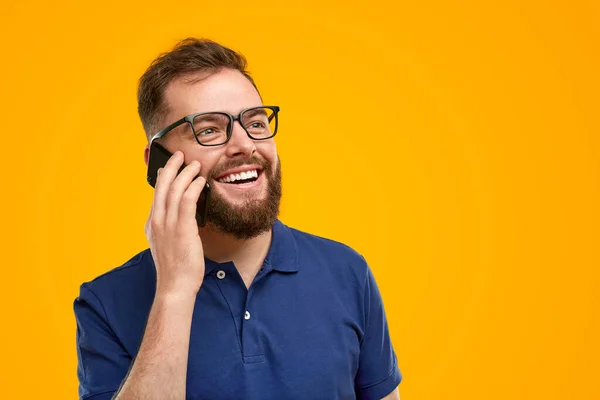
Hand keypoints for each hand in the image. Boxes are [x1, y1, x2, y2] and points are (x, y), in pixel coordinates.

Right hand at [145, 150, 206, 295]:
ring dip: (185, 173)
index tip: (167, 169)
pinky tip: (200, 181)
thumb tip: (185, 217)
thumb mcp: (170, 245)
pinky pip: (186, 200)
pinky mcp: (181, 228)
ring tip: (195, 164)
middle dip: (171, 168)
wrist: (175, 286)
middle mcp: (156, 221)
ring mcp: (167, 224)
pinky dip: (193, 187)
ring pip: (174, 189)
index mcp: (152, 225)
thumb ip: (173, 229)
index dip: (162, 179)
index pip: (156, 196)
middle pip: (162, 186)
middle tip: (179, 156)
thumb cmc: (177, 269)